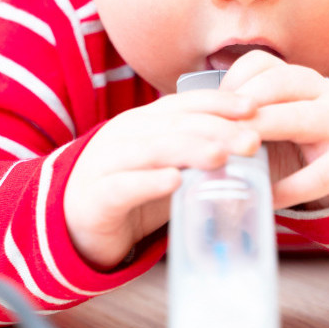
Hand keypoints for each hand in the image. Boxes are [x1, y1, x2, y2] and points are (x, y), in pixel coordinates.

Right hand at [64, 90, 258, 268]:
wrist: (73, 225)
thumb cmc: (132, 192)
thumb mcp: (169, 166)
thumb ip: (200, 154)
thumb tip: (255, 148)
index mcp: (145, 122)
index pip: (186, 104)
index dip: (219, 102)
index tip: (254, 107)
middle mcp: (125, 134)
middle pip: (175, 125)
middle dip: (217, 129)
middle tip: (252, 141)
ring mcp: (107, 162)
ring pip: (152, 149)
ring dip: (188, 149)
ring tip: (220, 156)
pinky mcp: (95, 196)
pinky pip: (124, 186)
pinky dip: (150, 182)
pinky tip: (174, 182)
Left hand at [221, 51, 328, 210]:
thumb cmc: (303, 134)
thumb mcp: (281, 113)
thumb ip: (246, 115)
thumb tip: (190, 128)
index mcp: (298, 78)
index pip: (261, 64)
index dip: (232, 82)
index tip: (208, 106)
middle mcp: (322, 92)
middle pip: (279, 85)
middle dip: (243, 106)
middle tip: (212, 128)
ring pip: (300, 119)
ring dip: (264, 130)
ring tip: (235, 152)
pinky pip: (318, 175)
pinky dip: (289, 188)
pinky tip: (266, 197)